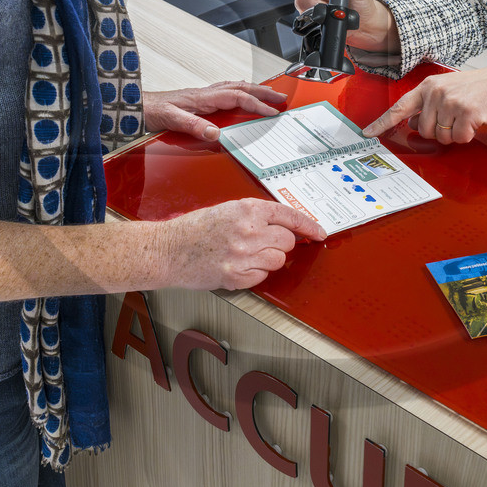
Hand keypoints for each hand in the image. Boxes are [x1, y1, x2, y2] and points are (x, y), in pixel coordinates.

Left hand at [142, 81, 286, 140]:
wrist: (135, 105)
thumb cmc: (151, 111)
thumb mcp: (171, 120)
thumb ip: (193, 125)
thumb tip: (215, 132)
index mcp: (203, 98)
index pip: (237, 98)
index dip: (256, 104)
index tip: (271, 112)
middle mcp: (205, 94)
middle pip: (241, 88)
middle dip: (263, 92)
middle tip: (281, 97)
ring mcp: (202, 95)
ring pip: (235, 87)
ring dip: (254, 90)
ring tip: (268, 94)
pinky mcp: (198, 99)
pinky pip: (226, 91)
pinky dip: (240, 92)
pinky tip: (241, 97)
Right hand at [153, 198, 325, 290]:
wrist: (168, 250)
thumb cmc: (193, 229)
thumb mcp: (226, 210)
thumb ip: (255, 216)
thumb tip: (282, 226)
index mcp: (246, 209)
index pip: (289, 216)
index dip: (308, 226)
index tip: (319, 232)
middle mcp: (248, 230)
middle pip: (287, 241)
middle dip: (279, 244)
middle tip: (261, 244)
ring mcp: (243, 255)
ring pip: (277, 260)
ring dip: (267, 259)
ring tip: (245, 255)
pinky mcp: (236, 276)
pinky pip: (262, 277)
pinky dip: (254, 274)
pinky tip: (236, 265)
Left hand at [363, 64, 486, 143]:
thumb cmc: (478, 87)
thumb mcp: (448, 89)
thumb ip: (429, 104)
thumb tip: (415, 124)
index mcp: (428, 86)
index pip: (400, 107)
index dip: (382, 121)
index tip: (368, 132)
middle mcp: (436, 92)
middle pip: (425, 130)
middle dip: (440, 131)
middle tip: (455, 118)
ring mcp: (451, 102)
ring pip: (442, 137)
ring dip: (455, 134)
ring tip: (466, 117)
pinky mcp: (466, 113)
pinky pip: (459, 138)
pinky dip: (467, 135)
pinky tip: (475, 120)